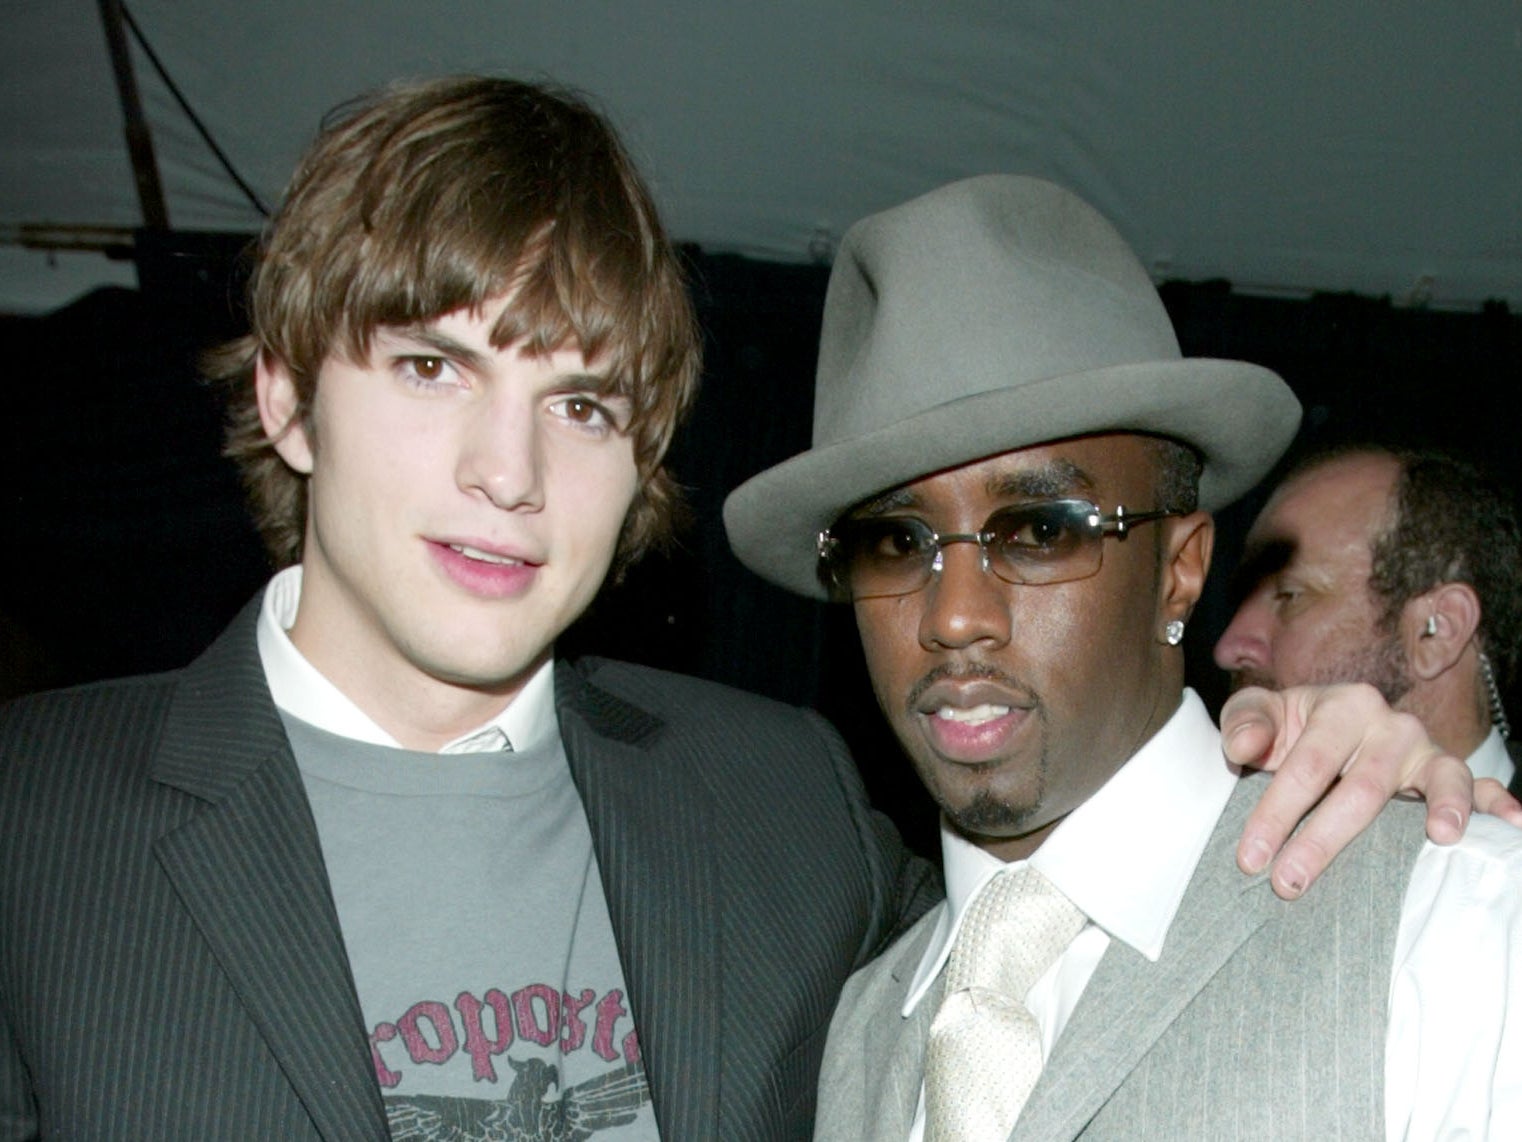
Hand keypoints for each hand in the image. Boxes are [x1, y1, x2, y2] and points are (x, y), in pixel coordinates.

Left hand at [1217, 683, 1514, 899]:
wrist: (1318, 725)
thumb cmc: (1285, 728)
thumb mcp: (1256, 713)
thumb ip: (1244, 722)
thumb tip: (1246, 746)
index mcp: (1343, 705)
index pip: (1308, 765)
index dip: (1276, 811)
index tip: (1250, 857)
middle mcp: (1391, 724)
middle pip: (1363, 787)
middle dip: (1324, 839)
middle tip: (1289, 883)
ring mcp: (1424, 750)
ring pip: (1433, 782)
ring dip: (1439, 809)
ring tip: (1441, 838)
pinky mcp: (1446, 774)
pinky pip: (1479, 786)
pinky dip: (1495, 804)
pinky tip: (1510, 824)